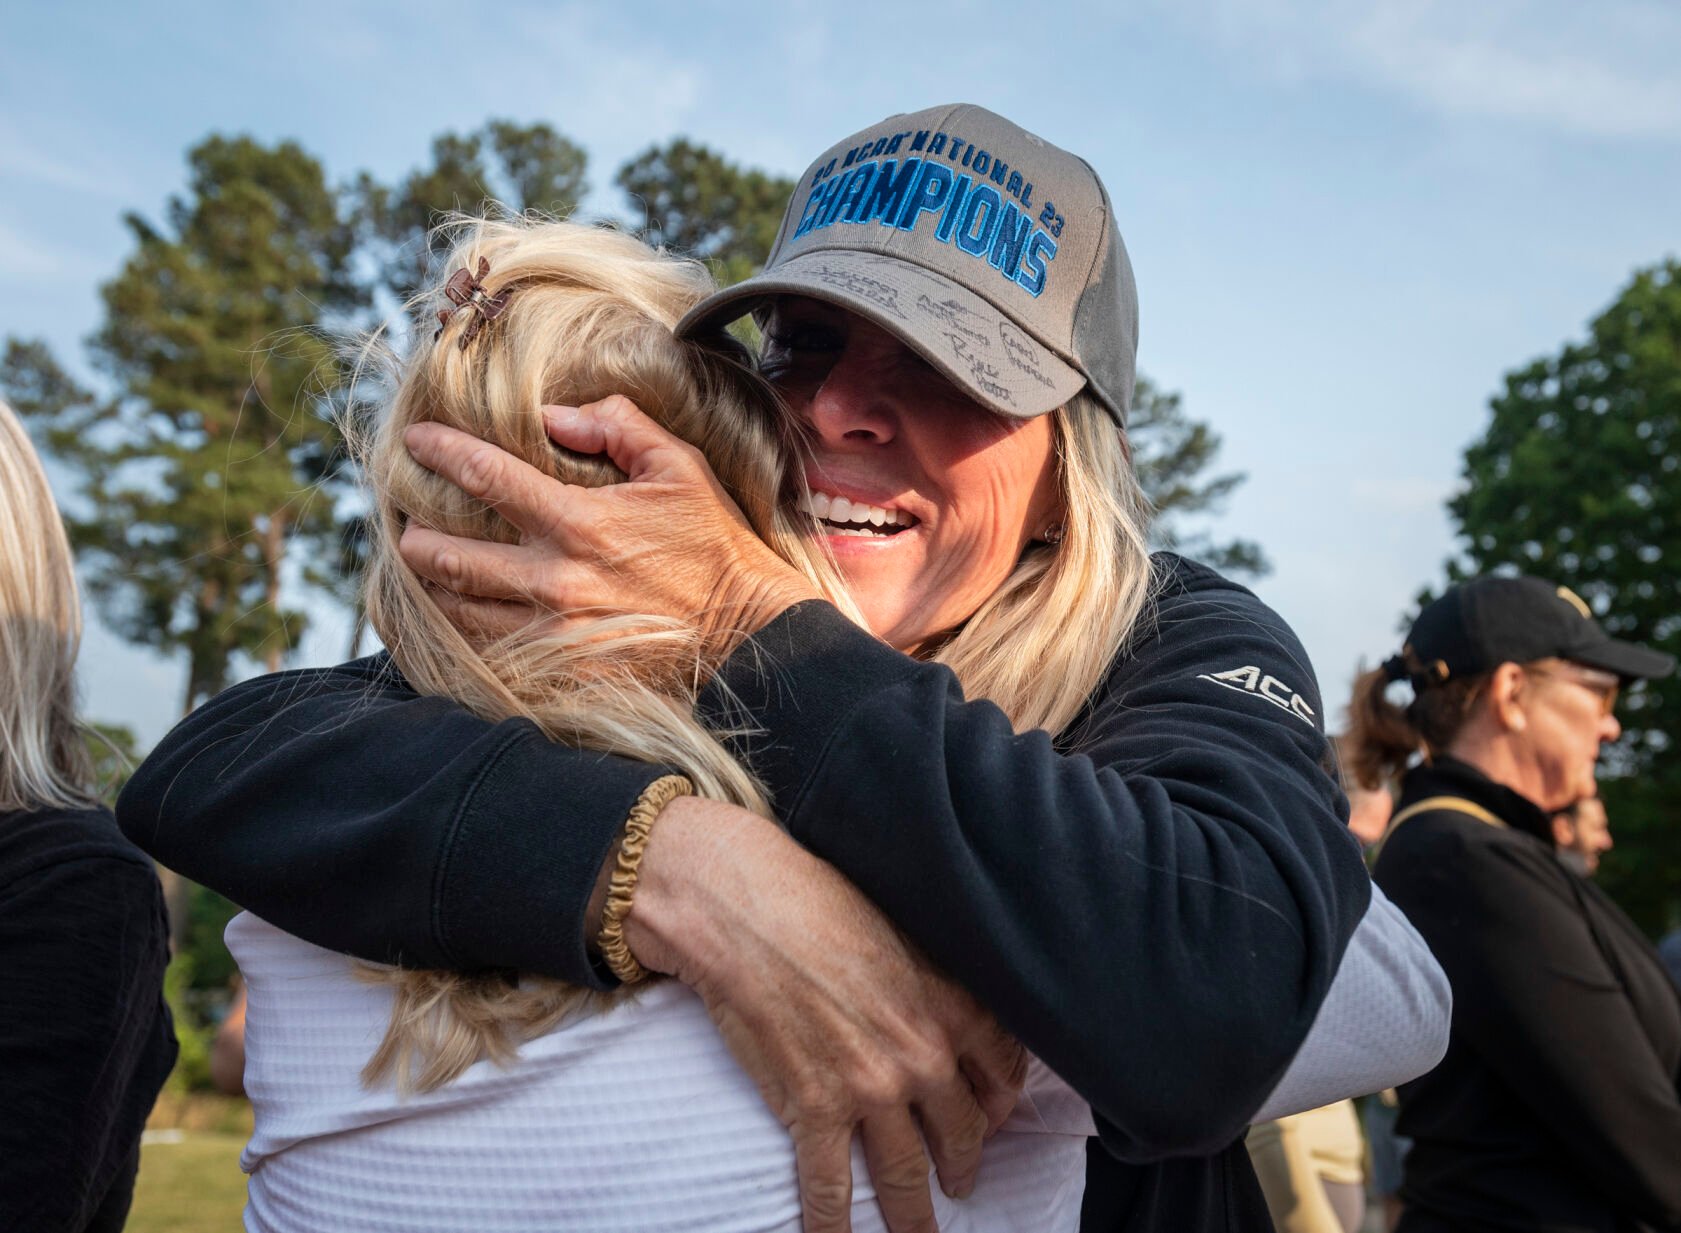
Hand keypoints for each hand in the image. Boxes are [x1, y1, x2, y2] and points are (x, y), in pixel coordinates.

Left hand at [400, 395, 820, 658]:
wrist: (751, 636)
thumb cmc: (716, 547)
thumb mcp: (680, 467)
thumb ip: (618, 425)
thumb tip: (555, 416)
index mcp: (579, 522)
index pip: (486, 477)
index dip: (441, 452)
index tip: (416, 440)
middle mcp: (556, 581)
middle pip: (450, 558)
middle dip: (416, 538)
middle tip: (407, 525)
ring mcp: (555, 635)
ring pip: (461, 612)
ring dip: (434, 589)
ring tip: (426, 573)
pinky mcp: (564, 675)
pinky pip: (492, 658)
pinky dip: (468, 638)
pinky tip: (463, 622)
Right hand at [625, 796, 1027, 1232]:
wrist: (743, 911)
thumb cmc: (814, 900)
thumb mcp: (900, 927)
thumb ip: (929, 976)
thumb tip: (934, 1005)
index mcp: (950, 1003)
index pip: (1003, 1072)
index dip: (1001, 1103)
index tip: (993, 1118)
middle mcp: (923, 1055)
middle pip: (962, 1133)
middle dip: (963, 1166)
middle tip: (959, 1182)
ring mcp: (870, 1089)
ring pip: (906, 1174)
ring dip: (913, 1215)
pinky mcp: (815, 1110)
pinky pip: (831, 1187)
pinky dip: (833, 1225)